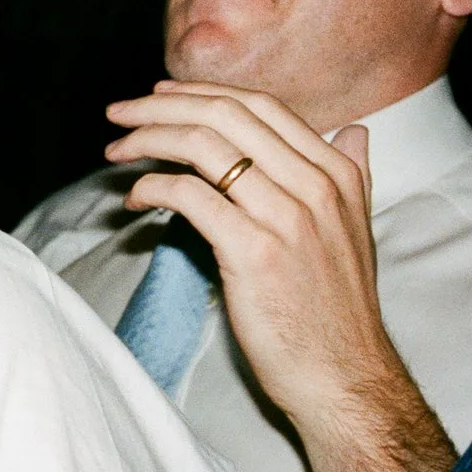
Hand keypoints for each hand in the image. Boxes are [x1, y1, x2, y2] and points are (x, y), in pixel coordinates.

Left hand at [107, 80, 453, 471]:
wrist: (345, 377)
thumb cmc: (336, 311)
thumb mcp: (356, 232)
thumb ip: (350, 177)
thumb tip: (355, 132)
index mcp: (336, 175)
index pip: (261, 106)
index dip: (202, 94)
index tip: (159, 96)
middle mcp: (315, 186)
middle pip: (227, 116)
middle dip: (162, 107)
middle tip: (120, 114)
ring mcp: (286, 216)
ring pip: (203, 147)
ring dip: (147, 140)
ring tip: (116, 151)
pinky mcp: (254, 251)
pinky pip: (190, 195)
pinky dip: (152, 187)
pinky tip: (134, 198)